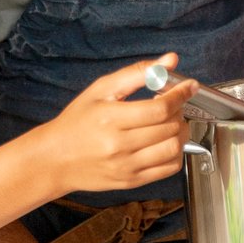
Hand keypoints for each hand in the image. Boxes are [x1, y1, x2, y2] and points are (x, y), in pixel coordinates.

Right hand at [41, 55, 193, 199]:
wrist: (55, 158)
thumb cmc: (77, 122)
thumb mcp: (101, 89)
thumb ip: (138, 73)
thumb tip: (169, 61)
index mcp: (111, 119)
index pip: (159, 108)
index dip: (180, 95)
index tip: (188, 86)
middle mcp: (119, 145)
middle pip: (169, 127)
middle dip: (178, 111)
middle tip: (171, 104)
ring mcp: (127, 166)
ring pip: (173, 148)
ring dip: (180, 132)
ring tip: (169, 122)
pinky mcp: (132, 181)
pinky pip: (169, 168)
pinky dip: (176, 152)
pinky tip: (165, 141)